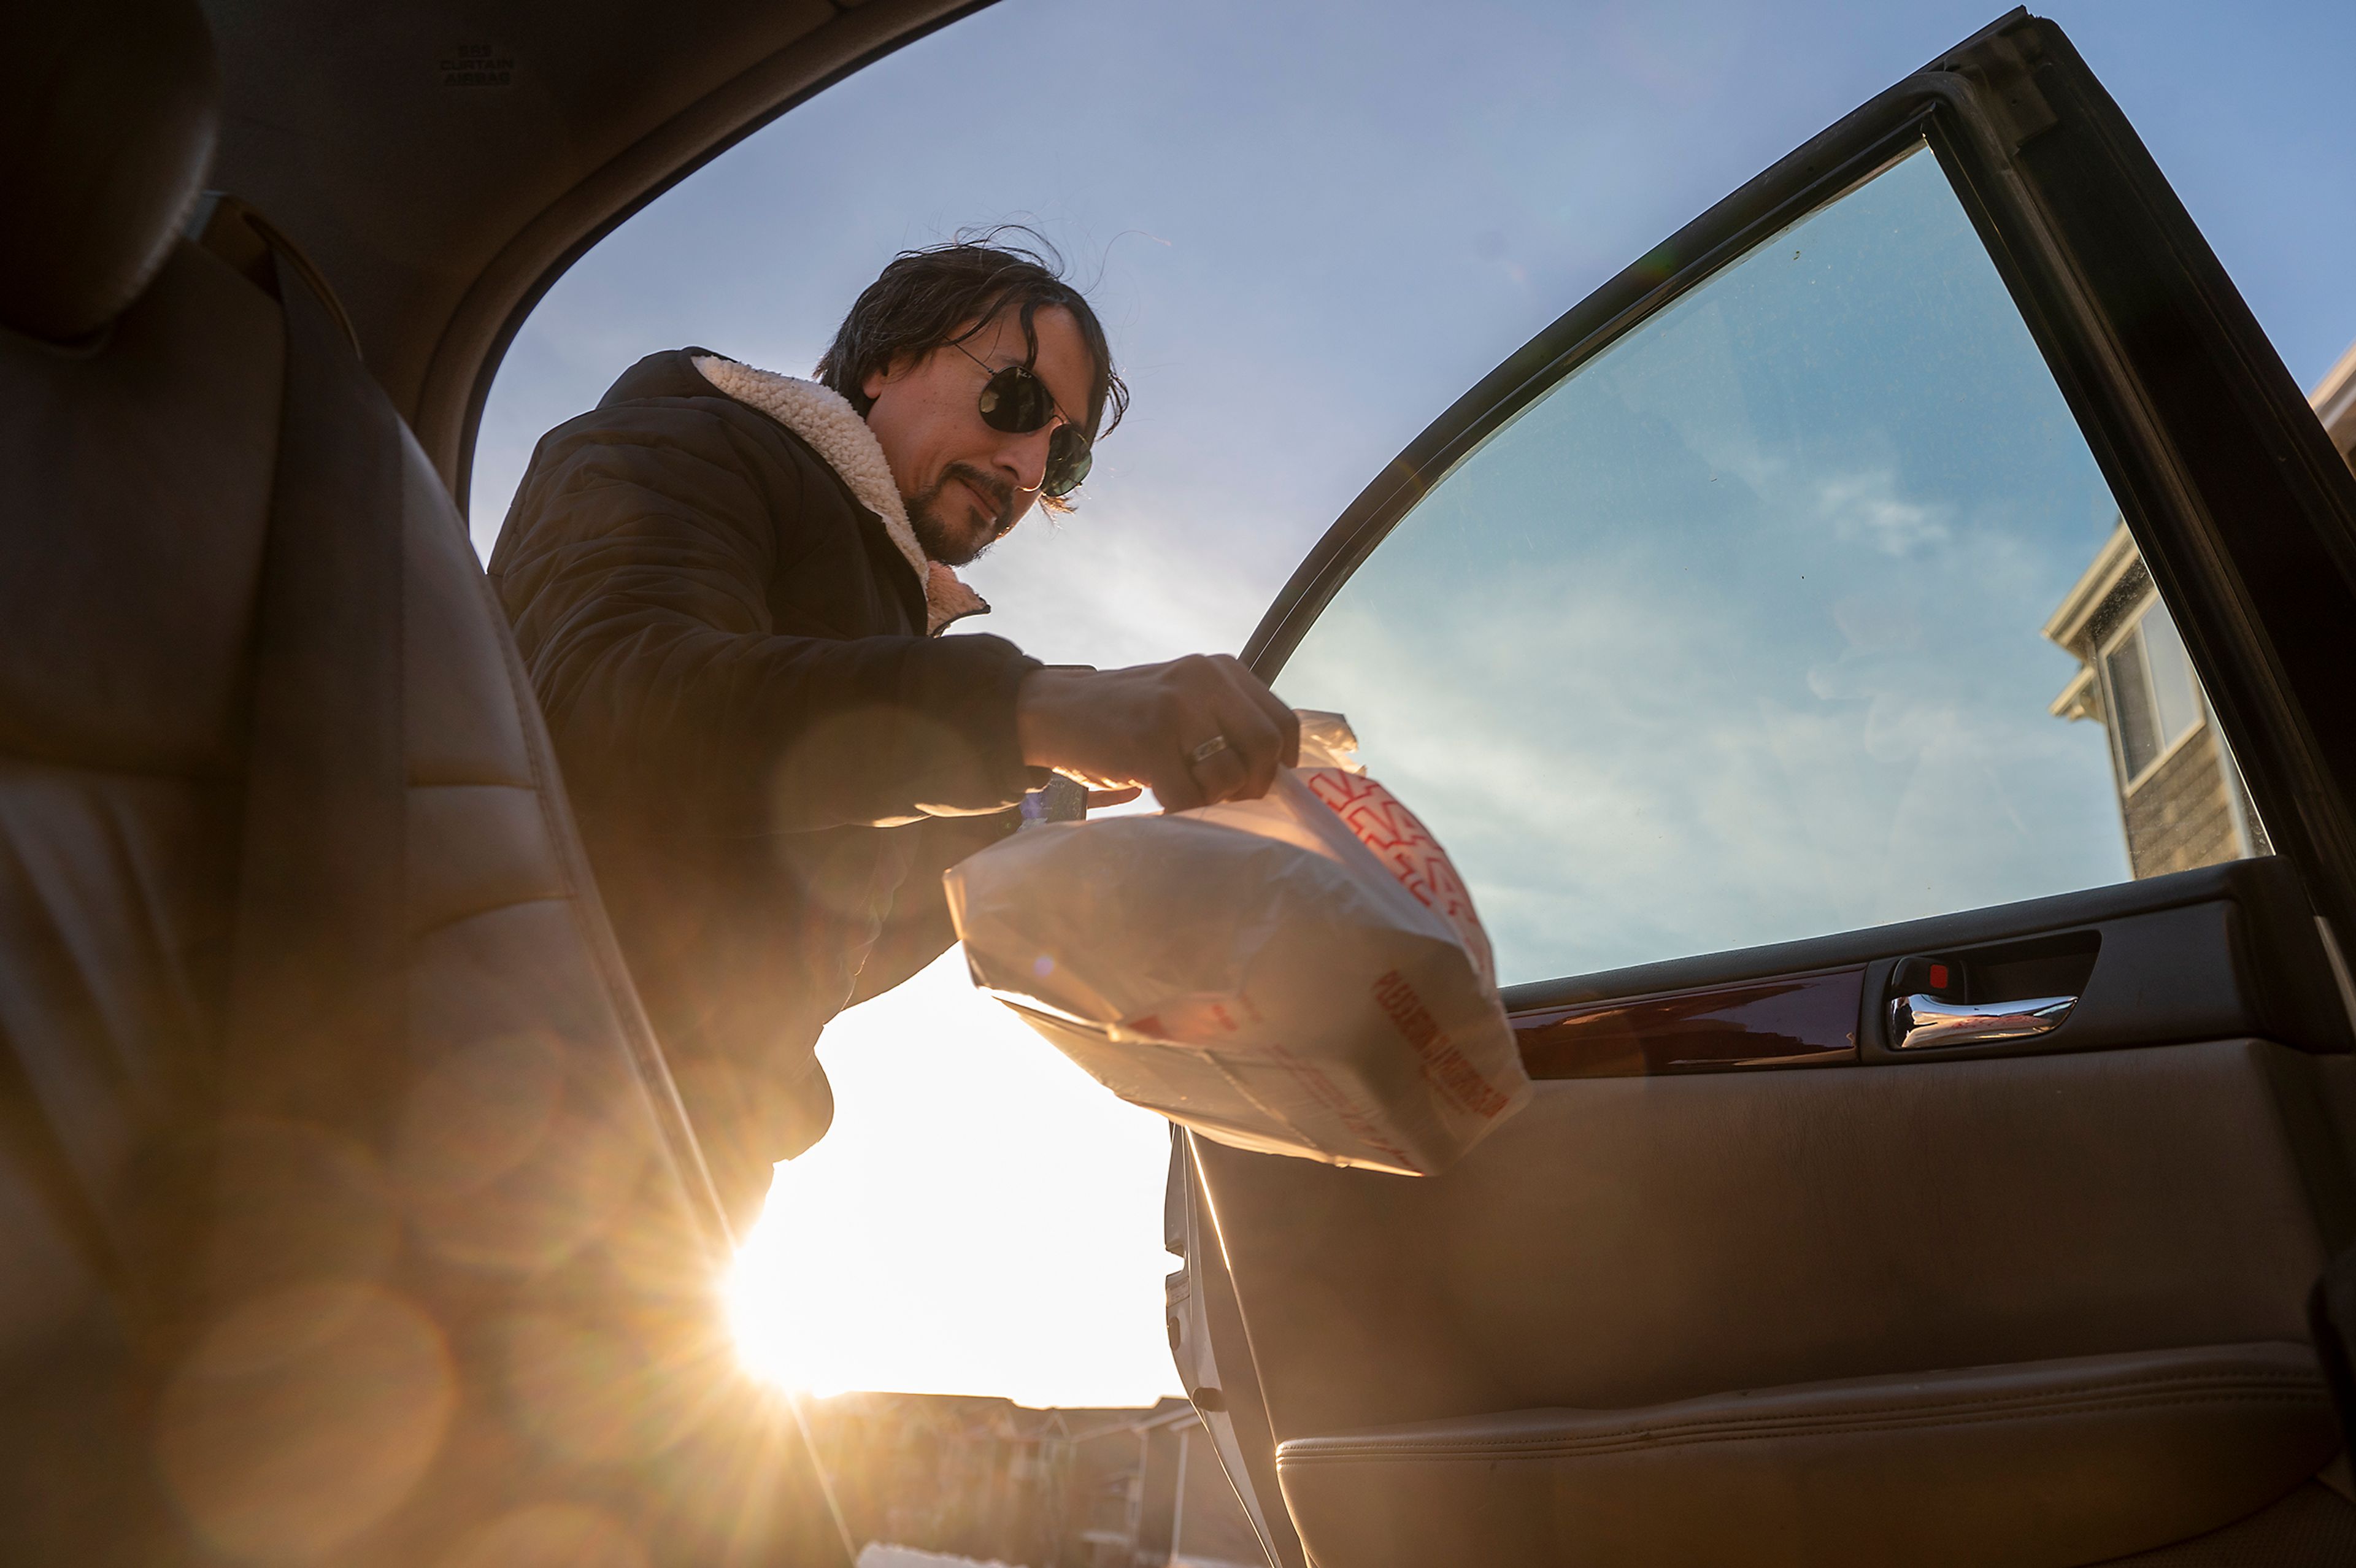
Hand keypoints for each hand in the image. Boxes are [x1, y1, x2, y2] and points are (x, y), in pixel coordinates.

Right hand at [1016, 656, 1301, 812]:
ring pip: (1229, 778)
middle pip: (1265, 749)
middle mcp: (1205, 679)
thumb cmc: (1124, 716)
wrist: (1052, 711)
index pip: (1282, 723)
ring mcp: (1176, 707)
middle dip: (1250, 786)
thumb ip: (1228, 721)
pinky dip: (1178, 810)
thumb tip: (1276, 773)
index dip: (1278, 764)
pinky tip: (1159, 797)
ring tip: (1182, 791)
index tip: (1257, 782)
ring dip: (1210, 799)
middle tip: (1221, 797)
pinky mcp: (1148, 740)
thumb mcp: (1186, 699)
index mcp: (1221, 669)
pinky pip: (1188, 797)